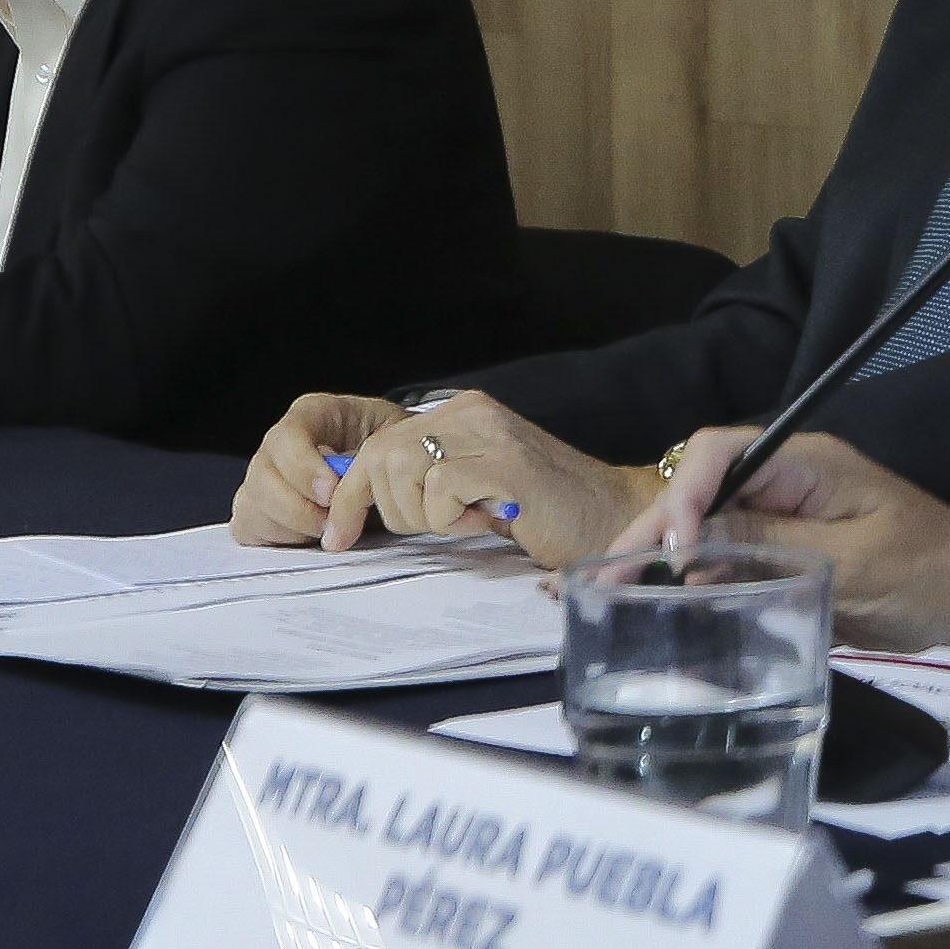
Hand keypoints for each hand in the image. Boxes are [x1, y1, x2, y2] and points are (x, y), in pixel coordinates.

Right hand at [231, 394, 407, 544]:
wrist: (389, 467)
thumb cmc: (388, 447)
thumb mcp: (392, 438)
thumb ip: (369, 458)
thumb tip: (347, 487)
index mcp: (312, 414)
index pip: (288, 436)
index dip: (305, 468)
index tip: (332, 492)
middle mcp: (280, 444)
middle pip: (263, 474)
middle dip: (298, 506)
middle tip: (332, 521)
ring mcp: (265, 477)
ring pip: (254, 504)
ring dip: (293, 525)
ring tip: (329, 528)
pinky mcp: (258, 508)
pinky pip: (250, 526)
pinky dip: (279, 538)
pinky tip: (309, 535)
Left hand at [307, 391, 664, 569]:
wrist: (611, 517)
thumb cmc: (543, 511)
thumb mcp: (472, 485)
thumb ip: (426, 479)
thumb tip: (357, 496)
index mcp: (461, 412)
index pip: (377, 444)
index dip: (350, 494)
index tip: (338, 536)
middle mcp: (472, 412)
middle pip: (380, 457)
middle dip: (389, 509)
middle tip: (435, 529)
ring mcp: (490, 434)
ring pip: (403, 470)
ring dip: (421, 515)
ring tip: (463, 522)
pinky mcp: (506, 464)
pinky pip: (440, 490)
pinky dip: (450, 518)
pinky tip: (485, 521)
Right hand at [628, 427, 949, 666]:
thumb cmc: (931, 570)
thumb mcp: (855, 561)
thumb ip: (775, 546)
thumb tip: (698, 542)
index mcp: (805, 463)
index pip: (720, 453)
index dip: (682, 495)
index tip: (669, 551)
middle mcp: (785, 480)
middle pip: (699, 488)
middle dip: (649, 529)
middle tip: (602, 577)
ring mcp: (782, 514)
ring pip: (703, 522)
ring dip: (656, 553)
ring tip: (606, 591)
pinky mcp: (782, 548)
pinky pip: (724, 552)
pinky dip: (687, 574)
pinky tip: (652, 599)